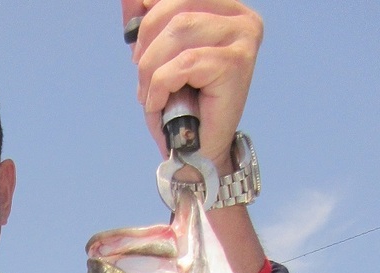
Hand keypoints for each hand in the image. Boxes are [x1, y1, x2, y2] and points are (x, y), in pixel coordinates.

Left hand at [120, 0, 262, 173]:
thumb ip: (146, 21)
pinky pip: (183, 63)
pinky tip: (160, 103)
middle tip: (142, 78)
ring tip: (151, 94)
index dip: (149, 14)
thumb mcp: (156, 56)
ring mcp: (243, 38)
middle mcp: (241, 17)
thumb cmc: (180, 106)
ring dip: (152, 68)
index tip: (136, 45)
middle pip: (176, 8)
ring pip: (179, 32)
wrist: (197, 152)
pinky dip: (161, 85)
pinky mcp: (236, 63)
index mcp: (225, 8)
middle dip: (147, 45)